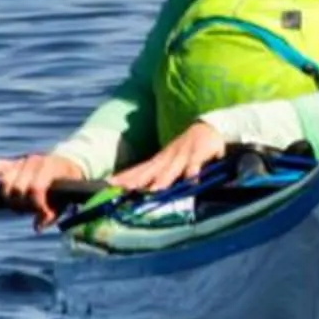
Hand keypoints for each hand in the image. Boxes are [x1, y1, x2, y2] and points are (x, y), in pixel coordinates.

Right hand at [0, 150, 86, 228]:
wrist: (67, 166)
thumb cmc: (65, 187)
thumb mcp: (65, 200)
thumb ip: (53, 213)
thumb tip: (37, 227)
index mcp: (50, 167)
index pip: (36, 187)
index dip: (37, 205)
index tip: (42, 214)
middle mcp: (34, 161)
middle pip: (18, 187)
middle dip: (23, 204)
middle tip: (29, 211)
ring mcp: (22, 161)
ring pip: (6, 181)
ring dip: (9, 198)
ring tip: (18, 206)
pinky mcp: (12, 163)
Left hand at [109, 119, 229, 196]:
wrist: (208, 126)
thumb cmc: (187, 148)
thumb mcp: (170, 160)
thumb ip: (159, 174)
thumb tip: (145, 190)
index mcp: (160, 159)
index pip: (139, 169)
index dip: (126, 176)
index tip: (110, 183)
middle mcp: (168, 157)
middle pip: (151, 170)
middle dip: (138, 180)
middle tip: (124, 189)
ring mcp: (183, 154)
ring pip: (171, 169)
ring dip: (163, 179)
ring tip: (154, 192)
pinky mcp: (198, 154)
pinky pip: (195, 164)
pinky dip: (192, 172)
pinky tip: (191, 182)